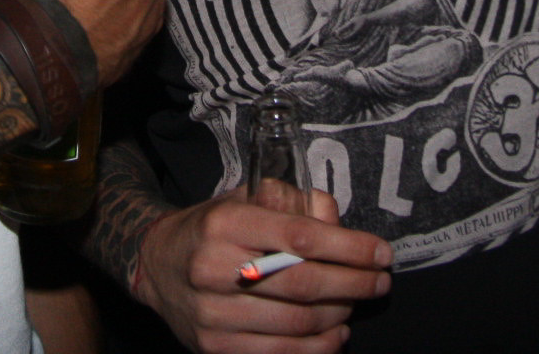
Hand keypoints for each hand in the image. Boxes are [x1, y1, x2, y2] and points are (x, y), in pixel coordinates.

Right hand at [134, 189, 390, 353]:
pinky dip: (317, 348)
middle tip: (380, 281)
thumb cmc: (212, 229)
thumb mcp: (243, 199)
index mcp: (224, 223)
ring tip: (356, 304)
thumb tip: (335, 219)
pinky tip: (334, 333)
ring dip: (339, 316)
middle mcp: (214, 268)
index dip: (349, 247)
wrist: (156, 266)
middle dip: (353, 284)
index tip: (381, 253)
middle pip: (303, 284)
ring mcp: (212, 314)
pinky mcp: (215, 348)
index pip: (300, 236)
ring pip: (296, 323)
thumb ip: (291, 201)